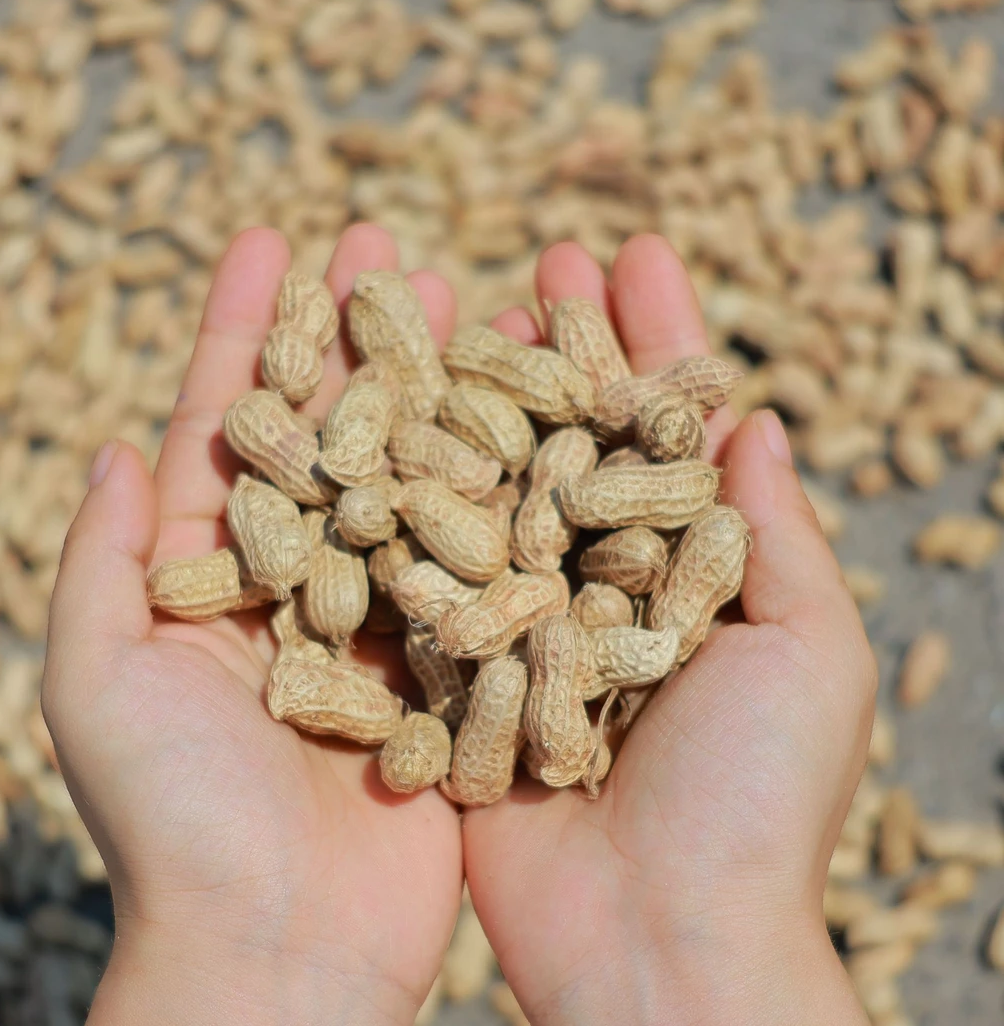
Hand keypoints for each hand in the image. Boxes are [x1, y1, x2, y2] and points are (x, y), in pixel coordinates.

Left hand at [43, 226, 462, 1025]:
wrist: (280, 952)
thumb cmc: (173, 822)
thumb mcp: (100, 680)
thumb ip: (105, 561)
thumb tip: (113, 448)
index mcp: (211, 572)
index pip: (231, 422)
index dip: (247, 328)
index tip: (272, 238)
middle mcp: (301, 580)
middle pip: (332, 431)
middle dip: (354, 336)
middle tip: (387, 244)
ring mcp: (380, 615)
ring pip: (413, 480)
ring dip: (435, 391)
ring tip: (470, 304)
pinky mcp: (448, 662)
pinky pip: (474, 561)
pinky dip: (499, 490)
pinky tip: (530, 420)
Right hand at [464, 236, 875, 1025]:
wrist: (656, 946)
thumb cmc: (753, 803)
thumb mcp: (804, 654)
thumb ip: (775, 535)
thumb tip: (760, 417)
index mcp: (693, 572)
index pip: (673, 428)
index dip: (656, 337)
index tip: (634, 251)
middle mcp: (605, 583)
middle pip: (581, 438)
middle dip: (565, 346)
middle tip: (544, 256)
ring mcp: (527, 625)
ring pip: (500, 488)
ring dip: (484, 400)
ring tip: (465, 308)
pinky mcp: (458, 676)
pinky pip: (434, 576)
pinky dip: (414, 502)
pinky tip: (392, 424)